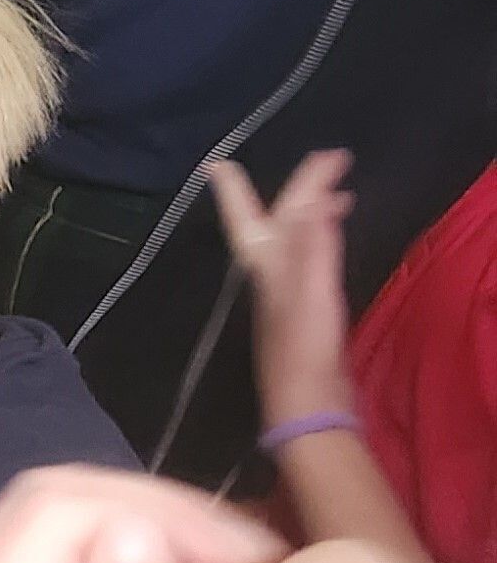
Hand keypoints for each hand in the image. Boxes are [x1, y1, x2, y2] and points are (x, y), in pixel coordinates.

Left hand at [210, 154, 357, 427]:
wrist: (308, 401)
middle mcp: (268, 272)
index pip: (245, 215)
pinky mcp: (305, 308)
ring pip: (296, 237)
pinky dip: (323, 240)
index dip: (234, 189)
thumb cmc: (303, 346)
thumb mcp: (311, 291)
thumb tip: (313, 200)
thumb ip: (313, 246)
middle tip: (332, 161)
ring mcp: (286, 290)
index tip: (222, 162)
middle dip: (303, 188)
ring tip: (340, 195)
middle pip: (280, 219)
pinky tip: (333, 243)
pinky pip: (311, 257)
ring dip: (315, 212)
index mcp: (263, 262)